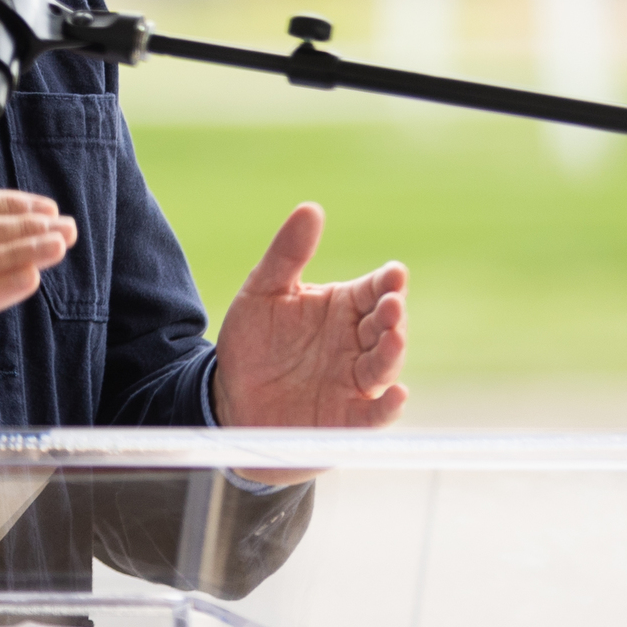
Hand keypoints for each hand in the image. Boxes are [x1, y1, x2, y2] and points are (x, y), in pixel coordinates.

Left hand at [210, 203, 408, 430]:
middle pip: (385, 325)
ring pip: (385, 365)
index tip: (394, 274)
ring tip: (393, 337)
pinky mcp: (348, 417)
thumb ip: (287, 253)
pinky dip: (390, 407)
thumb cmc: (253, 342)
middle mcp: (356, 343)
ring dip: (393, 352)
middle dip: (392, 314)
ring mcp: (355, 381)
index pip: (374, 290)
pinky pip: (376, 414)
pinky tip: (397, 395)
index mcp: (342, 307)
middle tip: (392, 303)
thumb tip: (310, 208)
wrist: (230, 396)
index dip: (388, 282)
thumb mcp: (262, 291)